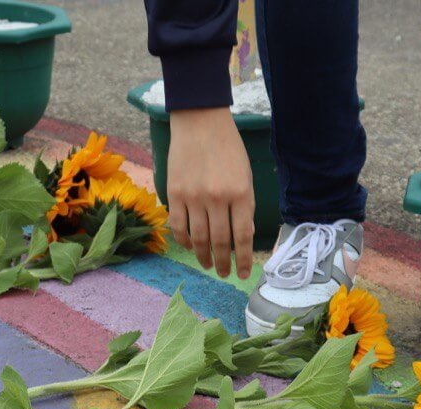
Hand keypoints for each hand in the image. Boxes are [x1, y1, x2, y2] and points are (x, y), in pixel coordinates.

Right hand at [167, 108, 254, 278]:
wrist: (200, 122)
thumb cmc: (228, 148)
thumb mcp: (245, 175)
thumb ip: (245, 206)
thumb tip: (242, 237)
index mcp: (241, 193)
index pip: (243, 236)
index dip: (244, 259)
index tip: (243, 274)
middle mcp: (217, 198)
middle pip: (220, 242)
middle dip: (223, 263)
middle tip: (224, 274)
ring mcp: (194, 197)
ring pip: (199, 238)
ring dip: (203, 256)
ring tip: (207, 266)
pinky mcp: (175, 193)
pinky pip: (178, 226)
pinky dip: (184, 241)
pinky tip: (190, 247)